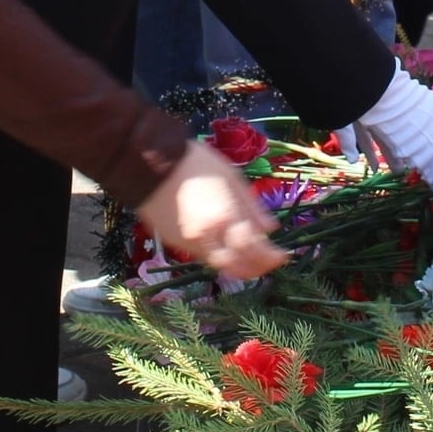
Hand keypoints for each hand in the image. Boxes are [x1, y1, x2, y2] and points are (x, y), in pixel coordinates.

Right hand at [138, 142, 286, 279]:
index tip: (284, 255)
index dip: (271, 257)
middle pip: (238, 266)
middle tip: (269, 263)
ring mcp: (189, 243)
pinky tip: (226, 250)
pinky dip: (219, 259)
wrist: (149, 163)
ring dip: (239, 267)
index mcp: (225, 217)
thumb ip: (252, 206)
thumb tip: (270, 229)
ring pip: (219, 266)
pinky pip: (202, 258)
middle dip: (257, 269)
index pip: (254, 248)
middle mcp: (208, 236)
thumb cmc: (195, 163)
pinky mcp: (175, 244)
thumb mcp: (231, 177)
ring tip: (251, 260)